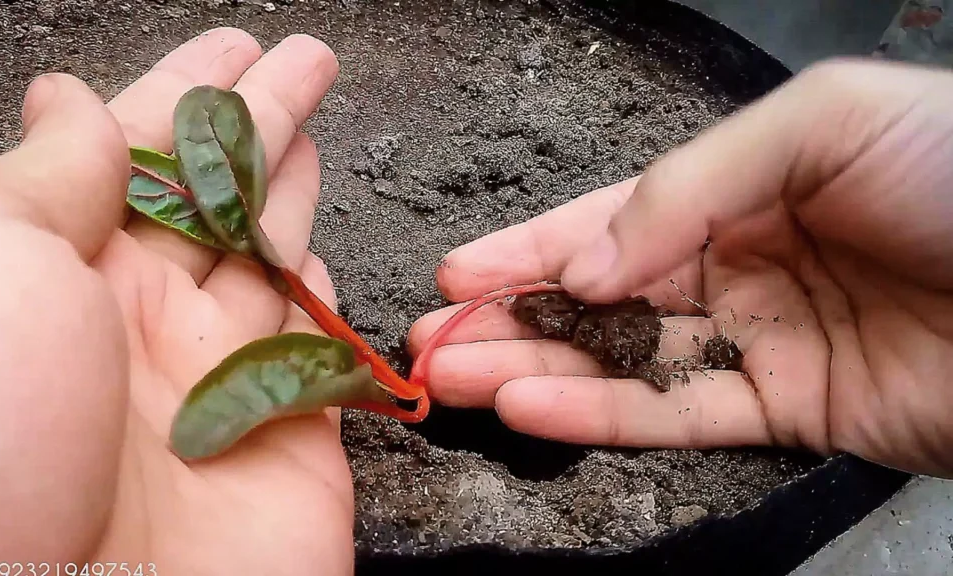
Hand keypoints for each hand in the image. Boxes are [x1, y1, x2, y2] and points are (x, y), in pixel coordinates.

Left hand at [0, 29, 353, 572]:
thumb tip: (74, 103)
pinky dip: (319, 303)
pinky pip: (314, 353)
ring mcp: (212, 385)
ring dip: (291, 190)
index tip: (230, 44)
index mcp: (52, 269)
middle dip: (260, 119)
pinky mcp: (285, 445)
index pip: (135, 151)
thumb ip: (46, 176)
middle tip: (302, 62)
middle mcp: (130, 324)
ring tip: (313, 127)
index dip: (188, 87)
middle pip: (214, 195)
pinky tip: (316, 258)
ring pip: (266, 260)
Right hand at [409, 58, 952, 478]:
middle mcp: (741, 262)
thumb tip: (585, 262)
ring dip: (535, 372)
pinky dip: (602, 415)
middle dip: (510, 318)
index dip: (528, 246)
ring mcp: (762, 339)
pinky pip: (679, 415)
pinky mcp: (790, 410)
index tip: (454, 273)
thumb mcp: (820, 125)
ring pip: (624, 362)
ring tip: (455, 381)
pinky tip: (534, 409)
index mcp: (743, 186)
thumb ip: (688, 188)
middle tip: (430, 342)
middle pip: (601, 297)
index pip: (611, 218)